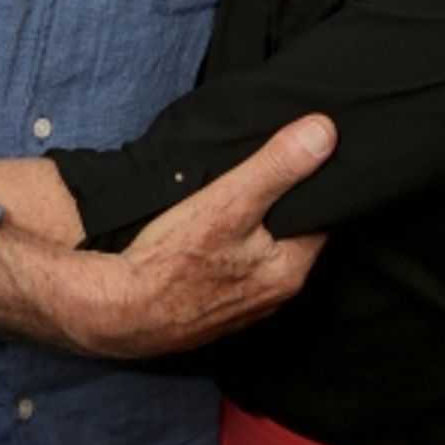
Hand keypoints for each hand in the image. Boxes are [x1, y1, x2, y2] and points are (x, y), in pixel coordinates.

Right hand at [0, 114, 335, 355]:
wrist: (118, 312)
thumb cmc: (172, 259)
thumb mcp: (230, 199)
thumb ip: (278, 166)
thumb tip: (326, 131)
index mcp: (290, 270)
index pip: (322, 217)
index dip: (314, 183)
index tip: (303, 156)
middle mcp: (275, 296)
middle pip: (293, 236)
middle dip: (284, 206)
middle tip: (267, 170)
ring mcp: (244, 308)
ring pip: (263, 255)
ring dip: (255, 230)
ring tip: (238, 198)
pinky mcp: (215, 311)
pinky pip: (236, 272)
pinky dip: (230, 251)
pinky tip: (210, 236)